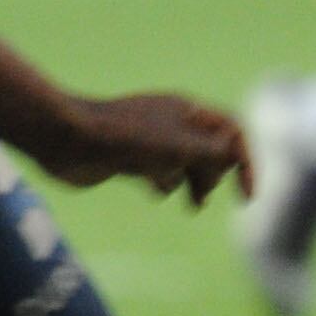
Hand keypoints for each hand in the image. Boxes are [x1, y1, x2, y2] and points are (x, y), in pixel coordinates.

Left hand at [23, 92, 250, 204]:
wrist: (70, 140)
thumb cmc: (129, 141)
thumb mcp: (182, 147)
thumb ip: (215, 153)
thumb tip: (234, 160)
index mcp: (188, 111)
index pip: (233, 132)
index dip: (246, 163)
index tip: (246, 198)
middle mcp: (172, 121)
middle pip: (211, 148)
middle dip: (216, 174)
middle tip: (203, 195)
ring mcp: (150, 139)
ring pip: (186, 162)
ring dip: (193, 181)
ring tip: (192, 204)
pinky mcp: (130, 157)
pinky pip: (159, 170)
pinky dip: (164, 182)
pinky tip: (155, 191)